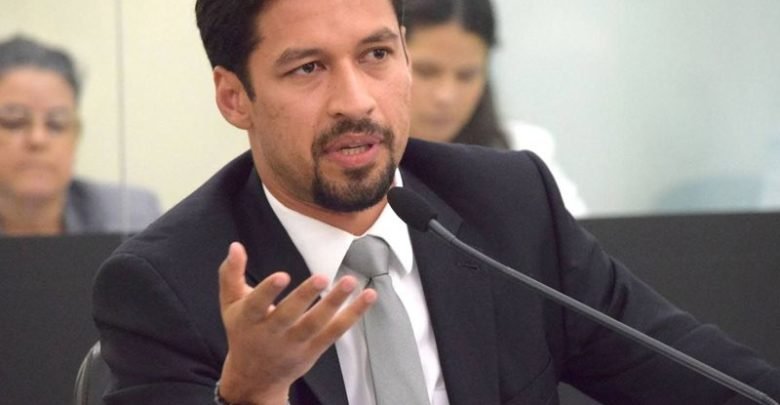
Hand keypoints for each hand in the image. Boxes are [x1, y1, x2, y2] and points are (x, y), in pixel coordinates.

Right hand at [217, 242, 375, 404]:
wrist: (255, 377)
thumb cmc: (244, 331)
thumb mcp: (230, 305)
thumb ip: (230, 274)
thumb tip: (236, 246)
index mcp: (248, 320)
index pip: (257, 305)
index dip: (268, 291)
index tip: (282, 275)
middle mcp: (272, 334)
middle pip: (289, 316)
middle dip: (305, 297)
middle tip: (321, 277)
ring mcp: (295, 343)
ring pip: (316, 324)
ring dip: (334, 303)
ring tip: (349, 282)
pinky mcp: (315, 349)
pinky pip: (336, 331)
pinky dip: (354, 314)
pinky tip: (368, 296)